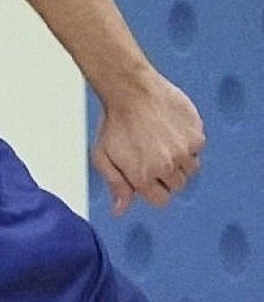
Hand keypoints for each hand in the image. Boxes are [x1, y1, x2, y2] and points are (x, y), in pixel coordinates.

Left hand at [91, 71, 204, 214]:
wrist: (131, 91)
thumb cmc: (114, 123)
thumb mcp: (103, 157)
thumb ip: (115, 185)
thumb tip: (120, 210)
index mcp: (143, 177)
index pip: (161, 200)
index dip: (153, 189)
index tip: (148, 176)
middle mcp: (167, 167)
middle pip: (177, 185)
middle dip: (166, 175)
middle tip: (152, 154)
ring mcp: (184, 150)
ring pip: (191, 168)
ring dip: (180, 161)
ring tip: (161, 142)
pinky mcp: (196, 134)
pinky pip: (198, 148)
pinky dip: (188, 143)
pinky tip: (171, 130)